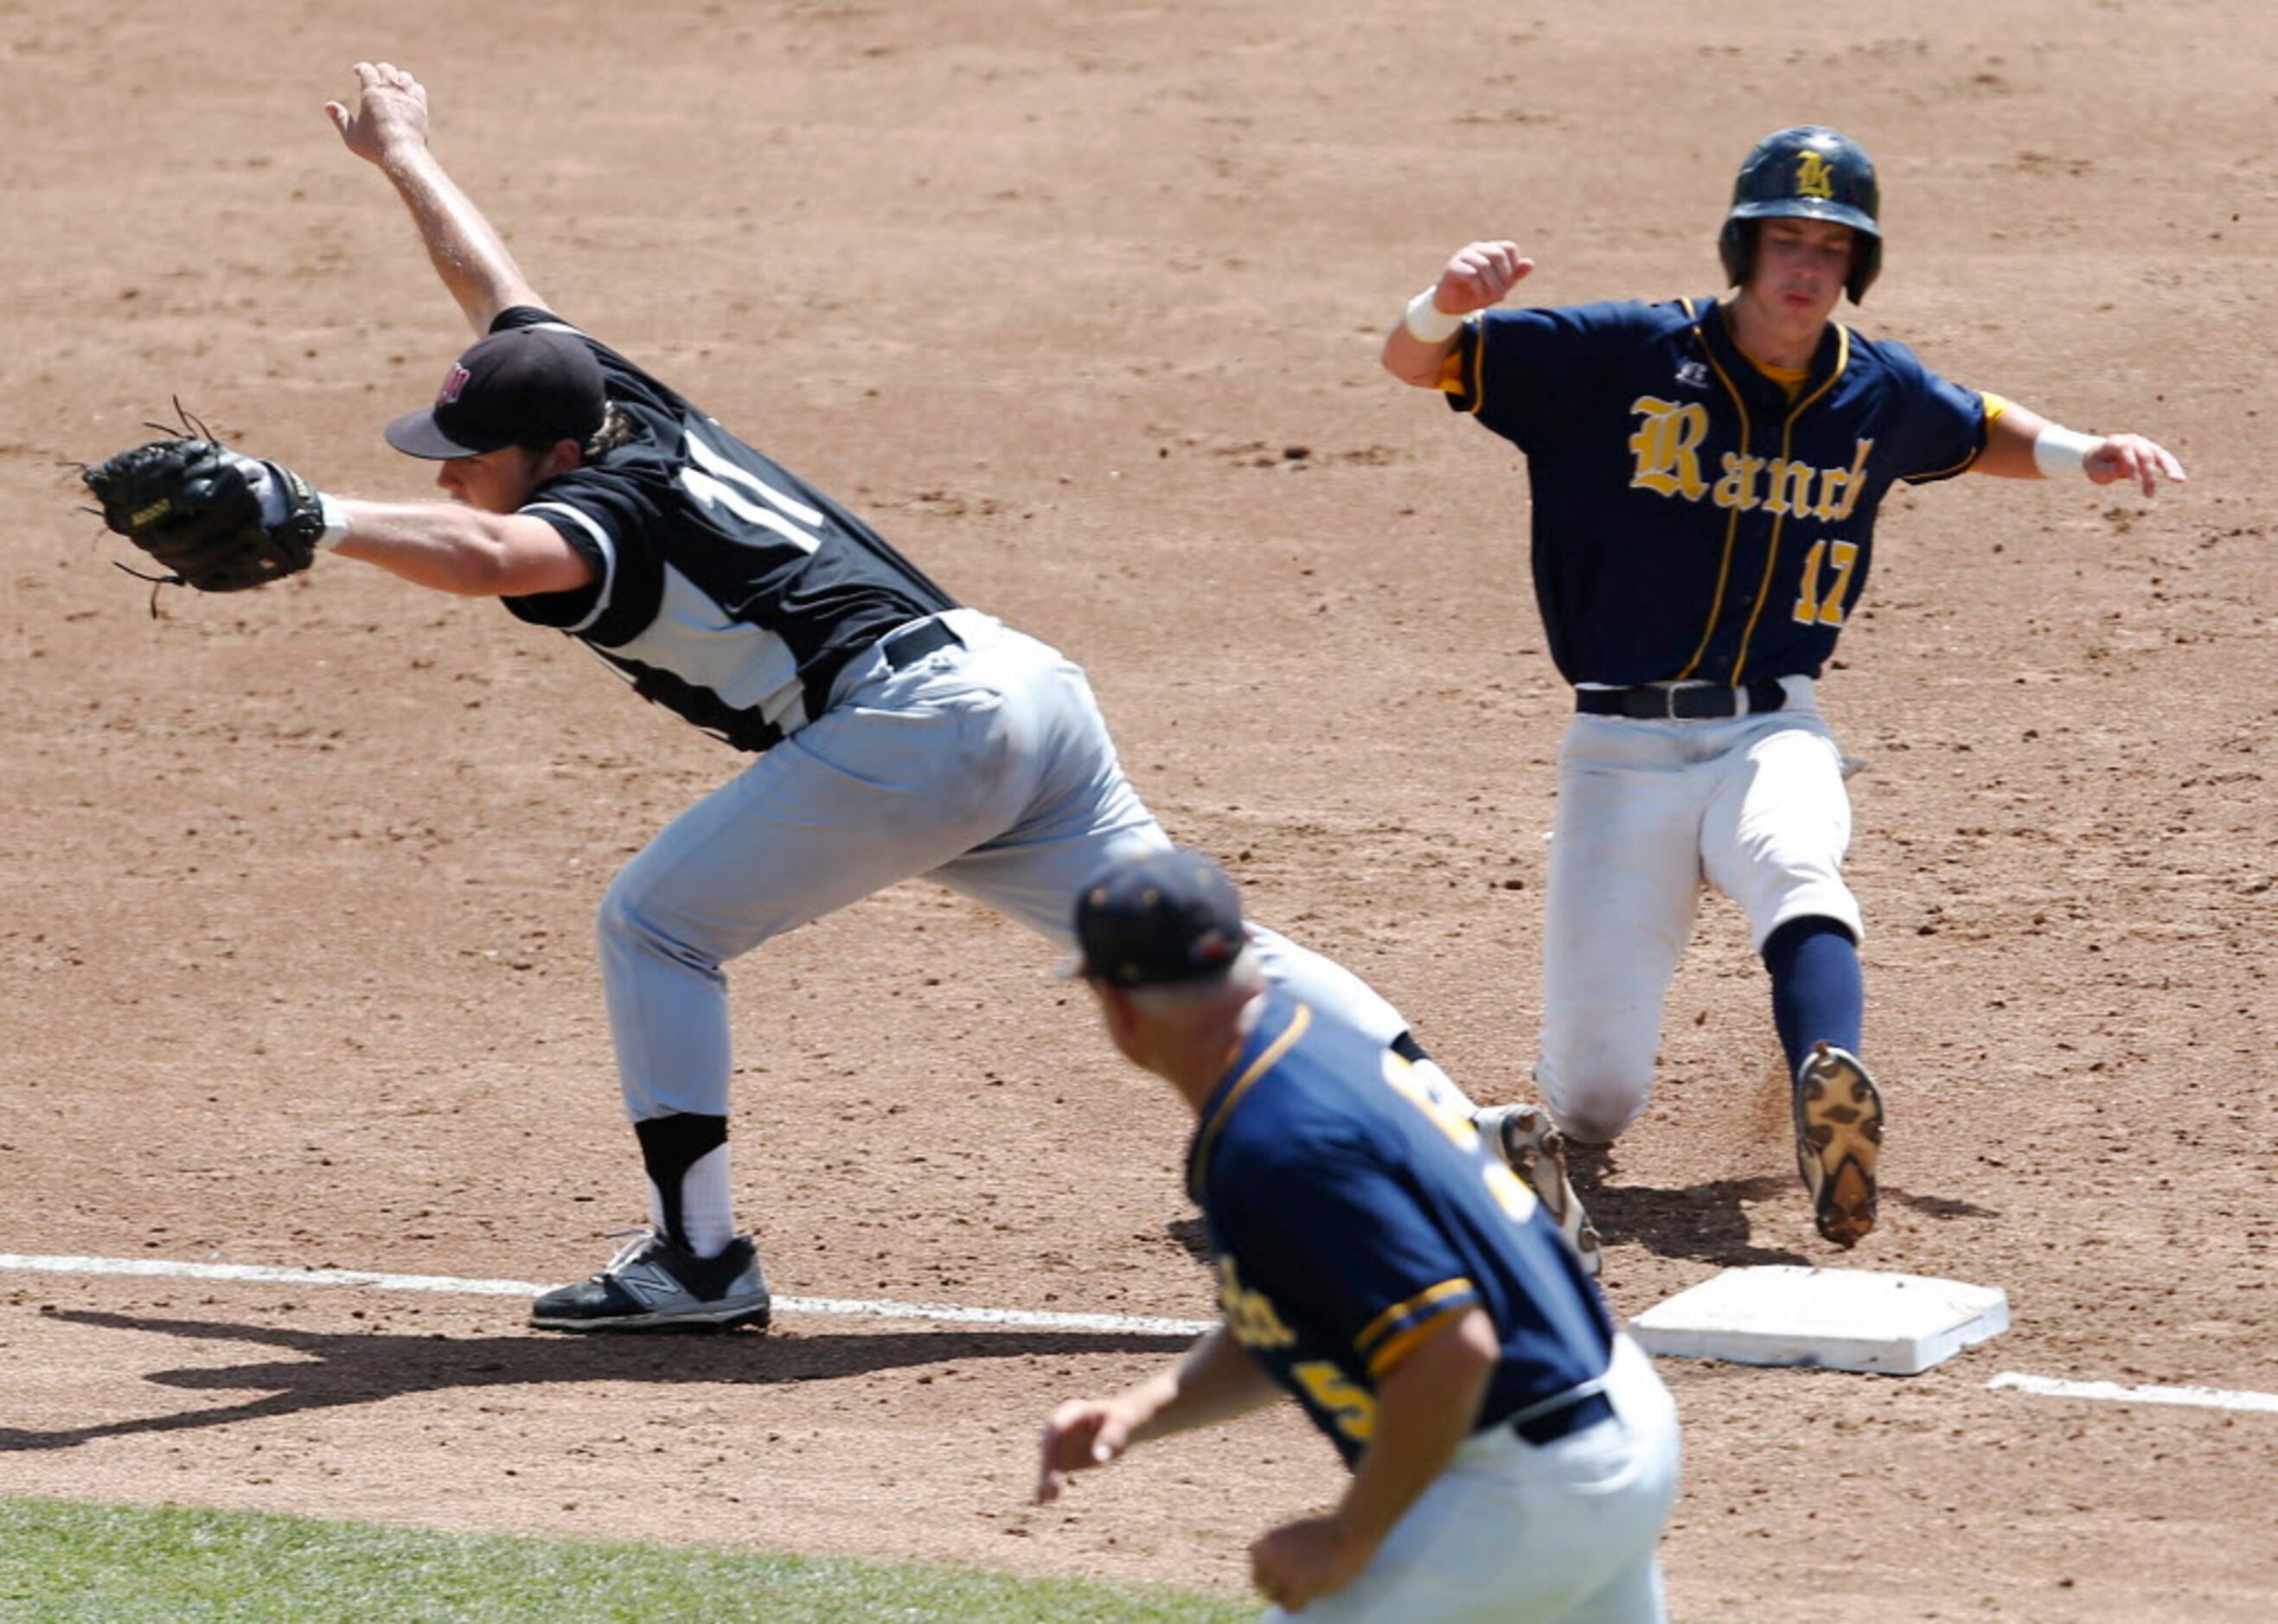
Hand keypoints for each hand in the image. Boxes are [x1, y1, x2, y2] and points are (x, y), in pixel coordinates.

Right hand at [325, 61, 430, 166]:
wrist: (404, 155)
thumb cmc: (375, 147)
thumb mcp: (352, 135)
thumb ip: (340, 119)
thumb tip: (328, 106)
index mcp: (372, 92)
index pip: (367, 69)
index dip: (361, 68)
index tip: (357, 71)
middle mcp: (391, 89)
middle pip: (386, 68)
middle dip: (378, 70)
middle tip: (375, 74)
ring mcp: (408, 97)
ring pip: (403, 76)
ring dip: (396, 77)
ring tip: (391, 83)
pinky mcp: (421, 106)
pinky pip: (418, 88)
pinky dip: (411, 87)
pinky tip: (407, 92)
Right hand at [1033, 1398, 1131, 1504]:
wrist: (1124, 1426)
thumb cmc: (1125, 1420)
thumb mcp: (1123, 1426)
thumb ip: (1112, 1438)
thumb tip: (1100, 1457)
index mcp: (1074, 1411)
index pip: (1056, 1425)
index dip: (1052, 1442)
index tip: (1053, 1460)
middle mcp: (1061, 1427)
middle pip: (1048, 1446)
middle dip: (1048, 1465)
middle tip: (1053, 1486)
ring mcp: (1060, 1444)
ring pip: (1048, 1463)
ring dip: (1045, 1480)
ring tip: (1045, 1499)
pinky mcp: (1063, 1460)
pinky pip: (1052, 1474)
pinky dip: (1046, 1487)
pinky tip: (1041, 1501)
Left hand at [1249, 1514, 1374, 1612]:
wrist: (1349, 1532)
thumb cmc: (1329, 1530)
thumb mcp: (1296, 1531)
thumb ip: (1281, 1546)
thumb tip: (1271, 1563)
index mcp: (1268, 1540)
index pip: (1254, 1559)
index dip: (1269, 1567)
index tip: (1285, 1569)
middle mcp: (1269, 1557)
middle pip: (1258, 1581)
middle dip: (1273, 1584)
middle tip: (1293, 1584)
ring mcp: (1282, 1573)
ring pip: (1273, 1597)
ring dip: (1288, 1595)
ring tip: (1308, 1586)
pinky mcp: (1298, 1588)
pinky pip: (1290, 1607)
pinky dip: (1301, 1604)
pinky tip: (1315, 1592)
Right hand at [1432, 241, 1534, 316]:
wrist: (1452, 305)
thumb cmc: (1476, 293)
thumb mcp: (1499, 287)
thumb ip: (1514, 275)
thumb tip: (1530, 263)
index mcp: (1489, 249)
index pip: (1509, 248)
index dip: (1513, 267)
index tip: (1508, 284)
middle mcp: (1476, 248)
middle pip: (1498, 254)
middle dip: (1503, 278)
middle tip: (1501, 295)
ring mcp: (1462, 256)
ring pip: (1484, 265)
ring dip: (1491, 286)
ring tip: (1491, 299)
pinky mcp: (1451, 268)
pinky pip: (1471, 275)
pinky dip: (1479, 289)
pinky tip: (1479, 299)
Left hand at [2085, 432, 2186, 497]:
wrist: (2099, 454)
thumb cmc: (2096, 464)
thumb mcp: (2095, 469)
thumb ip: (2108, 470)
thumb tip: (2128, 473)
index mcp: (2115, 443)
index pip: (2126, 451)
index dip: (2131, 464)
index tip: (2134, 480)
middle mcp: (2132, 440)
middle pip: (2145, 455)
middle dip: (2149, 474)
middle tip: (2149, 494)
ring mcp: (2144, 444)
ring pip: (2160, 454)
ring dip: (2170, 467)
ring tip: (2179, 480)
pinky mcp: (2152, 450)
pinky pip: (2165, 458)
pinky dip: (2173, 467)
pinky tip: (2180, 478)